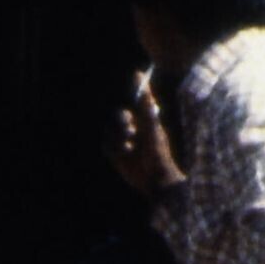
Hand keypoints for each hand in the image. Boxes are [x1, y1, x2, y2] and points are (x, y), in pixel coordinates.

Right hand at [110, 73, 182, 198]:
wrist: (155, 179)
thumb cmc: (158, 152)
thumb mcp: (152, 126)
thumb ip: (145, 105)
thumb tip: (142, 84)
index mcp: (144, 120)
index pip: (135, 102)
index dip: (134, 93)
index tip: (134, 83)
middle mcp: (134, 128)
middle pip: (118, 115)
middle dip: (122, 123)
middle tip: (131, 132)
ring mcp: (124, 141)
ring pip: (110, 130)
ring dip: (118, 138)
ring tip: (130, 148)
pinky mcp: (115, 154)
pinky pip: (105, 144)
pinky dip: (113, 149)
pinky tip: (125, 155)